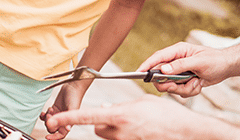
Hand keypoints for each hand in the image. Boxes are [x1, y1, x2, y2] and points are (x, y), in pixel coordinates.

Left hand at [40, 80, 90, 139]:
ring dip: (46, 119)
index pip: (61, 134)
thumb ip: (69, 119)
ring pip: (48, 123)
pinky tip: (45, 111)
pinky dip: (43, 115)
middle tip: (50, 115)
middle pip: (53, 129)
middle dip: (50, 124)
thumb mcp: (72, 108)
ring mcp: (58, 115)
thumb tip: (67, 129)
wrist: (72, 86)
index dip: (54, 137)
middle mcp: (63, 120)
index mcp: (69, 122)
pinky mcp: (54, 109)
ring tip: (49, 110)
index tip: (47, 137)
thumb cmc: (75, 96)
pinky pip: (46, 116)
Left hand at [45, 95, 228, 139]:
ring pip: (108, 136)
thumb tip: (103, 111)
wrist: (185, 132)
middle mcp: (120, 132)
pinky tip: (140, 130)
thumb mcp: (143, 102)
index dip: (67, 119)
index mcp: (121, 116)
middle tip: (121, 115)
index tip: (53, 121)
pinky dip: (124, 135)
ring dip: (114, 130)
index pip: (86, 117)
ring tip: (136, 123)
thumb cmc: (167, 115)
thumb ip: (120, 106)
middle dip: (103, 122)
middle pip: (97, 128)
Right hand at [137, 42, 228, 96]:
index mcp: (178, 51)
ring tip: (197, 82)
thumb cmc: (214, 60)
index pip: (158, 57)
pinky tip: (199, 84)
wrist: (226, 67)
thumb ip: (180, 65)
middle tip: (179, 84)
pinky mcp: (184, 81)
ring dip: (184, 88)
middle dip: (170, 84)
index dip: (147, 65)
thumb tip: (163, 69)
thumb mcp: (198, 62)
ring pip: (171, 86)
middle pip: (161, 76)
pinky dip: (190, 90)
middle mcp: (176, 62)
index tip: (138, 73)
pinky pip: (180, 91)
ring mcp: (179, 72)